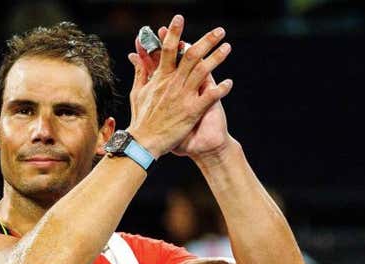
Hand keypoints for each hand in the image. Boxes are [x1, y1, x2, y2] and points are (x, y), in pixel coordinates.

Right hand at [124, 15, 232, 157]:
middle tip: (219, 31)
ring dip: (217, 58)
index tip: (179, 19)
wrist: (144, 143)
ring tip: (227, 48)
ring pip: (202, 71)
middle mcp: (173, 84)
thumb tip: (135, 56)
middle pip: (191, 55)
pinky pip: (209, 97)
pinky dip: (220, 89)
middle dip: (206, 40)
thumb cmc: (141, 119)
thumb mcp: (138, 92)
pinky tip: (229, 83)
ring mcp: (183, 97)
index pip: (167, 49)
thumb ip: (140, 72)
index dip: (173, 32)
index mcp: (160, 78)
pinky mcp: (192, 111)